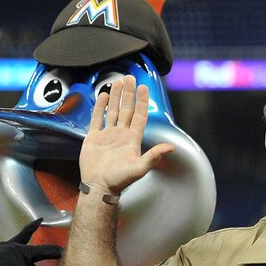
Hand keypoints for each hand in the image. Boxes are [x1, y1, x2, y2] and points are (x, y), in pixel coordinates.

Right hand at [78, 74, 174, 195]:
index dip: (142, 101)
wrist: (99, 187)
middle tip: (130, 78)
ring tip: (117, 82)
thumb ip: (154, 156)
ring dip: (116, 97)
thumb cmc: (119, 180)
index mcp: (132, 139)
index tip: (144, 87)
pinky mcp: (94, 138)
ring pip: (113, 111)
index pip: (139, 115)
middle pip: (126, 109)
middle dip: (129, 93)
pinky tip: (103, 96)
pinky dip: (100, 107)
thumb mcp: (140, 168)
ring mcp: (107, 135)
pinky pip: (97, 119)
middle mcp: (121, 134)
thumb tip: (171, 148)